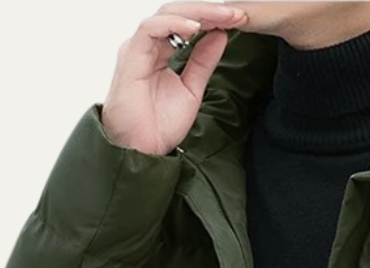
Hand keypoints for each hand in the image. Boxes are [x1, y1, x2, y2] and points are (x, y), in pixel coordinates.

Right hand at [101, 3, 249, 154]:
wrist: (141, 152)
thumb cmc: (158, 127)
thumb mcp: (192, 90)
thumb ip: (203, 62)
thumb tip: (220, 35)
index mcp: (159, 52)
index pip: (187, 23)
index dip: (213, 19)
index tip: (239, 20)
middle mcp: (147, 46)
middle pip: (179, 13)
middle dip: (210, 11)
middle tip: (236, 14)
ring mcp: (137, 49)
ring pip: (166, 14)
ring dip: (197, 13)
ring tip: (222, 17)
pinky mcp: (130, 56)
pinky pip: (151, 29)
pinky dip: (174, 24)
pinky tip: (196, 28)